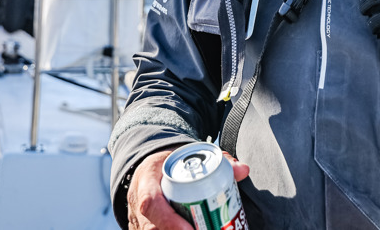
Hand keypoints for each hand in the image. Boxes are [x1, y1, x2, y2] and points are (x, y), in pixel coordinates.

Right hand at [127, 148, 249, 229]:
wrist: (148, 169)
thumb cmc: (171, 164)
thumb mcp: (189, 156)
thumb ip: (218, 162)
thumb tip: (243, 170)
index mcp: (146, 179)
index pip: (151, 203)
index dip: (168, 220)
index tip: (191, 229)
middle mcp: (137, 203)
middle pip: (151, 228)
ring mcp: (136, 221)